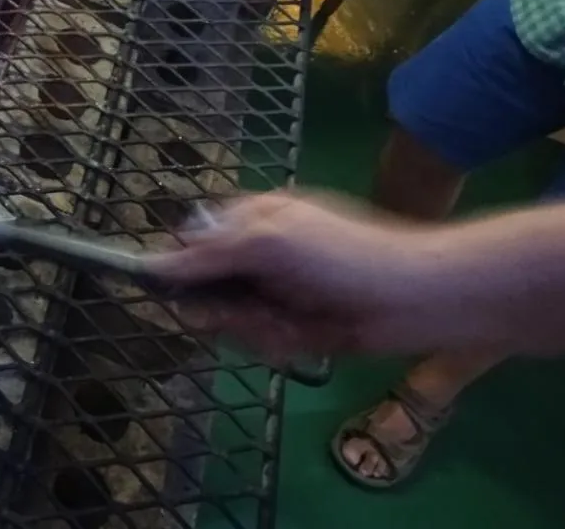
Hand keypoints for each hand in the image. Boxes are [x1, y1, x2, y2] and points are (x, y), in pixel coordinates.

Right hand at [143, 191, 437, 361]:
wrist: (413, 299)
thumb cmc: (341, 255)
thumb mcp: (267, 241)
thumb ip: (208, 253)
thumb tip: (150, 263)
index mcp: (250, 219)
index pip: (192, 244)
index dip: (185, 271)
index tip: (183, 292)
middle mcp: (258, 255)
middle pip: (207, 289)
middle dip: (226, 308)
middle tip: (258, 310)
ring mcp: (277, 292)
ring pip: (232, 321)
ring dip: (257, 329)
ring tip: (291, 324)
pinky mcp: (295, 328)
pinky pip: (262, 343)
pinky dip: (279, 344)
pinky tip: (306, 337)